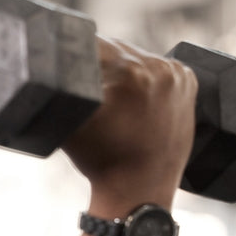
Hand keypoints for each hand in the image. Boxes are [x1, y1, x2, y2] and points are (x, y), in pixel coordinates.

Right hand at [62, 37, 197, 213]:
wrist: (139, 191)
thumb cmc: (101, 161)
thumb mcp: (70, 120)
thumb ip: (60, 83)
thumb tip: (47, 57)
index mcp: (127, 72)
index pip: (92, 44)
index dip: (76, 56)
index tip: (73, 74)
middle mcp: (157, 68)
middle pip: (116, 48)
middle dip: (101, 65)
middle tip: (97, 96)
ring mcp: (176, 74)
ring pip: (136, 56)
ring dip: (124, 70)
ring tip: (117, 103)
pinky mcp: (187, 81)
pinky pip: (158, 67)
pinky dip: (146, 78)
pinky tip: (138, 101)